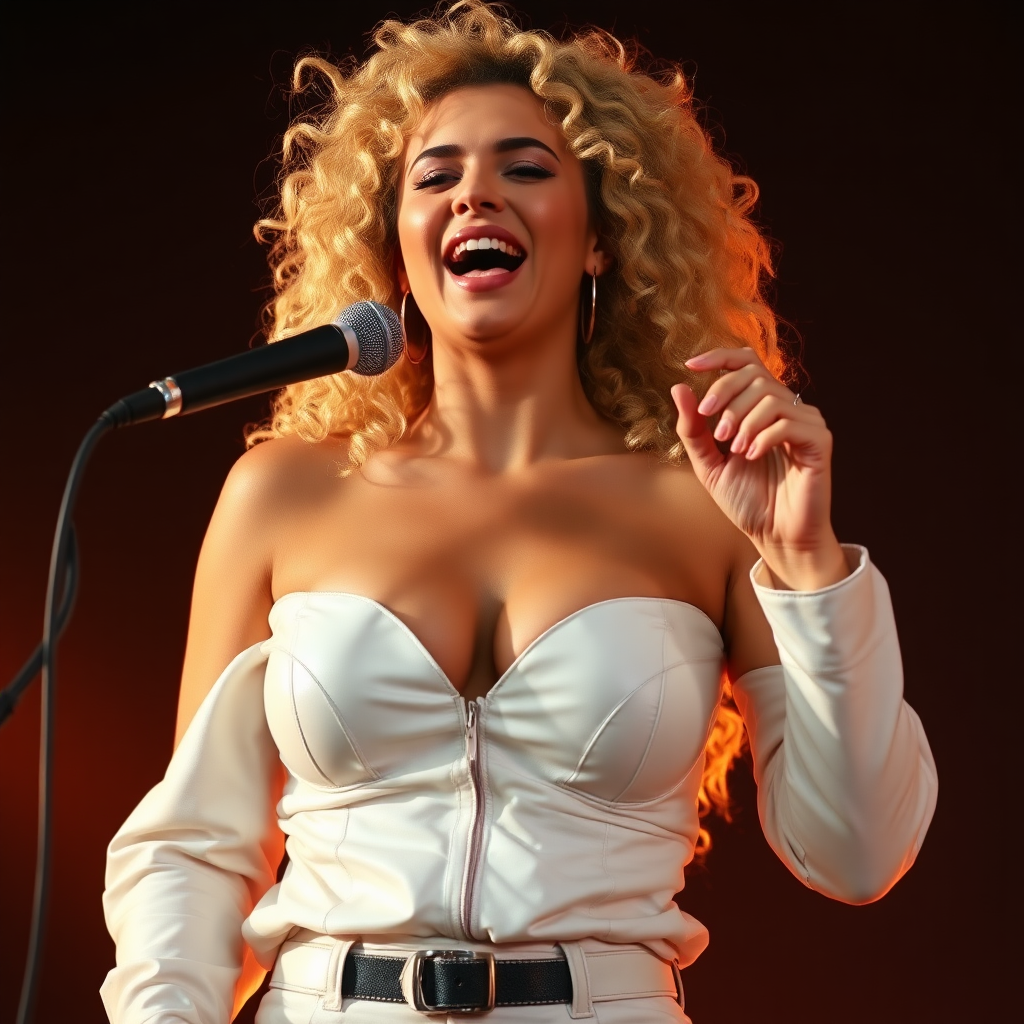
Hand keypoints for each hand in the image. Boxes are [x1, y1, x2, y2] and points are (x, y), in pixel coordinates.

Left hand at [671, 347, 847, 590]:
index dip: (719, 356)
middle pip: (754, 374)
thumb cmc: (746, 501)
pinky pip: (790, 422)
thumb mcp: (708, 464)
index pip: (746, 362)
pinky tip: (750, 456)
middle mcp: (785, 408)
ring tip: (733, 449)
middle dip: (725, 396)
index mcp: (759, 408)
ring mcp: (805, 423)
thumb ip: (693, 430)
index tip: (690, 365)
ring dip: (743, 420)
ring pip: (770, 396)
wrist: (774, 537)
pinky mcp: (819, 441)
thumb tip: (679, 388)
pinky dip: (764, 436)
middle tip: (715, 430)